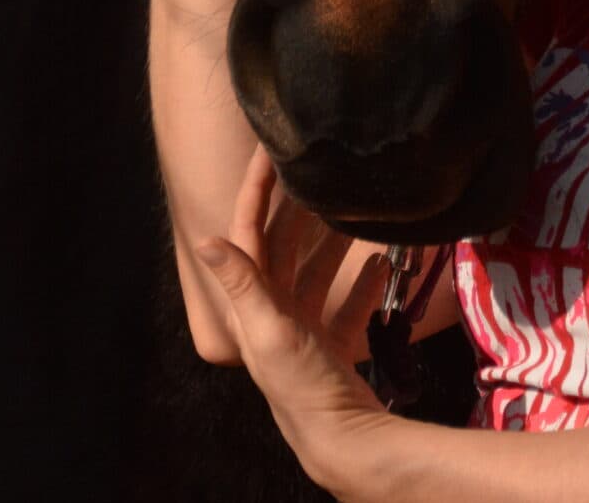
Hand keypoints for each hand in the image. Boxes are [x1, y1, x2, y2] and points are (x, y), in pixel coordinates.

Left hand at [196, 146, 392, 489]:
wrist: (340, 439)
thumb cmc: (299, 382)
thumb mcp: (268, 329)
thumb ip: (241, 282)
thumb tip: (206, 239)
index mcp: (250, 304)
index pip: (248, 231)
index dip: (256, 189)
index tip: (271, 148)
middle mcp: (271, 313)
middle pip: (284, 246)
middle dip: (300, 207)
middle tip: (320, 171)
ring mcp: (302, 330)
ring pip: (316, 271)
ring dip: (333, 241)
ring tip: (354, 211)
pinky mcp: (331, 345)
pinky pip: (345, 303)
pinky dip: (360, 283)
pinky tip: (383, 264)